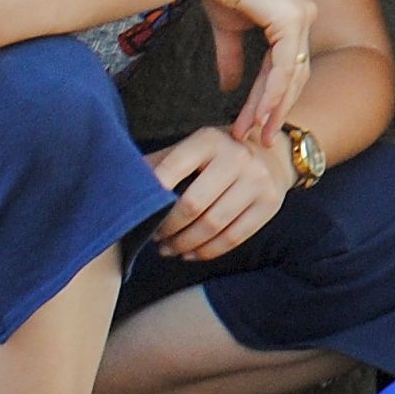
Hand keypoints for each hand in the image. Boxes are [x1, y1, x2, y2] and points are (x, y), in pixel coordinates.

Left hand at [146, 126, 291, 258]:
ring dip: (185, 244)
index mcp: (209, 140)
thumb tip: (121, 185)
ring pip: (213, 226)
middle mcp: (237, 157)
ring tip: (169, 249)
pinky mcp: (269, 204)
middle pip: (193, 205)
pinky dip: (207, 252)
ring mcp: (257, 181)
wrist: (272, 154)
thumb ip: (160, 164)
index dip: (153, 194)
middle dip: (168, 228)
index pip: (173, 168)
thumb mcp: (191, 148)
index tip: (139, 213)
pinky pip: (233, 238)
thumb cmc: (218, 154)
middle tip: (155, 237)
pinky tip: (191, 253)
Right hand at [192, 0, 314, 145]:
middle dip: (273, 110)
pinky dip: (272, 90)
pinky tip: (261, 111)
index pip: (283, 68)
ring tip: (256, 133)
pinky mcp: (292, 19)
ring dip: (272, 107)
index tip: (251, 124)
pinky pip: (284, 65)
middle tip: (258, 139)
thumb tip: (230, 86)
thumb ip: (232, 57)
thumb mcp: (228, 28)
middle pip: (292, 77)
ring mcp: (301, 18)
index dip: (267, 99)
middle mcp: (302, 18)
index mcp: (291, 20)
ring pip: (291, 75)